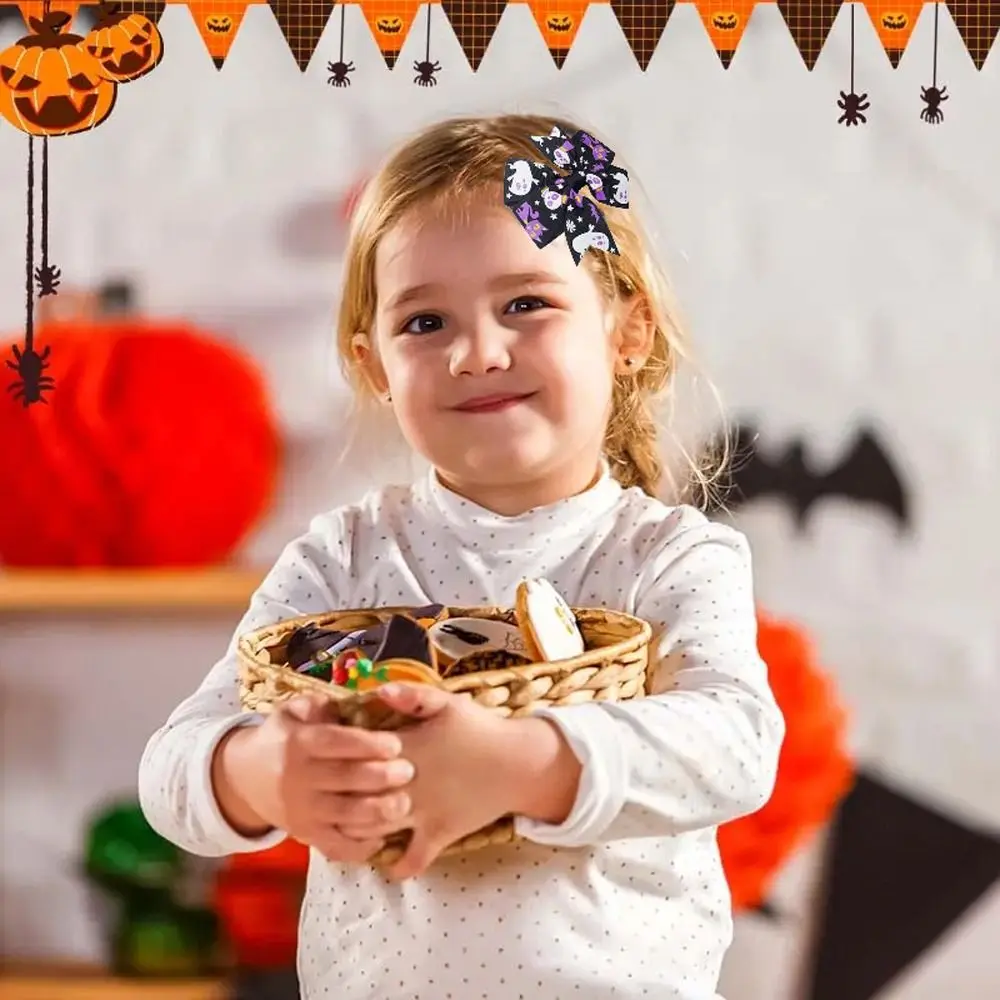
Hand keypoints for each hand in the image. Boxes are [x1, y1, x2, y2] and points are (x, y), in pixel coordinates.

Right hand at [212, 695, 414, 863]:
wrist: (245, 777)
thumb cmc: (284, 736)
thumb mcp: (295, 711)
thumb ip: (326, 705)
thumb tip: (362, 702)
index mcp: (297, 742)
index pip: (334, 743)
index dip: (366, 744)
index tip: (396, 744)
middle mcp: (297, 778)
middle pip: (343, 779)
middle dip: (379, 777)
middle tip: (408, 772)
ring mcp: (301, 810)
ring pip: (343, 815)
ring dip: (376, 812)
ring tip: (404, 804)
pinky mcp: (305, 835)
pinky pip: (334, 845)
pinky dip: (359, 847)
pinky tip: (384, 839)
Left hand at [338, 684, 581, 879]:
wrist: (516, 762)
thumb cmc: (480, 728)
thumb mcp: (448, 703)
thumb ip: (413, 695)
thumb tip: (379, 690)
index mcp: (406, 749)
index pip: (357, 756)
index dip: (339, 760)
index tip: (329, 760)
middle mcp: (408, 783)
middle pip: (358, 795)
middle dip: (340, 797)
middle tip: (328, 797)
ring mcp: (422, 811)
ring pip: (377, 827)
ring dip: (358, 830)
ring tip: (346, 828)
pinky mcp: (440, 833)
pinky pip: (415, 858)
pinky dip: (401, 867)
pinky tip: (391, 869)